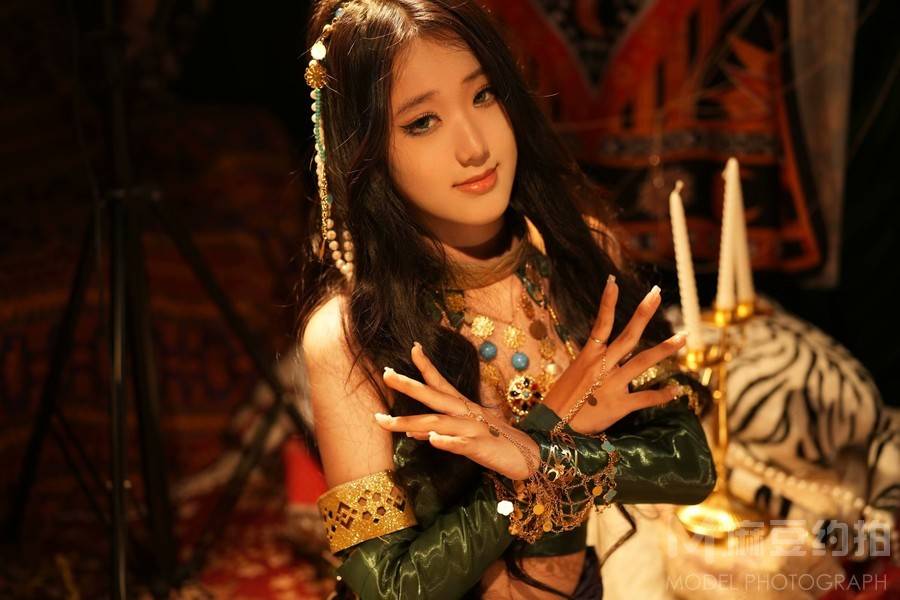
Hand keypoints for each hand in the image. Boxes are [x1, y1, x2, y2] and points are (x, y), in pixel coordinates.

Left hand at [375, 342, 538, 479]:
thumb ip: (439, 431)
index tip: (413, 347)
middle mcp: (466, 412)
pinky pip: (461, 444)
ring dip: (410, 422)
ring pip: (438, 422)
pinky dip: (446, 441)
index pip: (441, 382)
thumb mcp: (465, 435)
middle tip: (386, 375)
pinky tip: (431, 440)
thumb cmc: (495, 444)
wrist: (528, 457)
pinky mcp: (481, 447)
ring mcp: (473, 429)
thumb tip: (412, 432)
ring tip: (385, 422)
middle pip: (433, 396)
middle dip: (408, 386)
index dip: (426, 365)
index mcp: (463, 406)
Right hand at [542, 276, 686, 434]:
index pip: (601, 323)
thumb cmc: (560, 401)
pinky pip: (646, 398)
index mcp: (588, 356)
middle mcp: (602, 366)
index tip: (613, 280)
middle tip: (657, 293)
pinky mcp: (619, 406)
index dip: (607, 301)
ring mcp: (611, 385)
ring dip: (665, 349)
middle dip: (644, 312)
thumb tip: (607, 357)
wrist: (551, 427)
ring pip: (643, 362)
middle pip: (628, 335)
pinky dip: (663, 394)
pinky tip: (678, 389)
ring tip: (683, 337)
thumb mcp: (573, 375)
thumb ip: (593, 364)